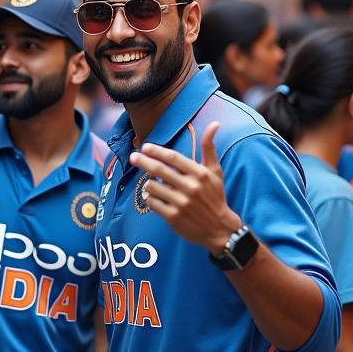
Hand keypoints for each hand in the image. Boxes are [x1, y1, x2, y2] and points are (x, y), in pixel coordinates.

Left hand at [128, 122, 239, 253]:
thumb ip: (210, 147)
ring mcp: (181, 203)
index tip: (145, 147)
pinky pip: (152, 203)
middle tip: (133, 157)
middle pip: (159, 170)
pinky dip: (150, 198)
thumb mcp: (215, 171)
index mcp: (199, 174)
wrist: (219, 228)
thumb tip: (215, 123)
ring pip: (153, 187)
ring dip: (148, 183)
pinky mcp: (173, 218)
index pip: (173, 158)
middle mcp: (190, 187)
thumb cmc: (215, 196)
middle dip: (143, 162)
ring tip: (152, 183)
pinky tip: (154, 197)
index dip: (157, 151)